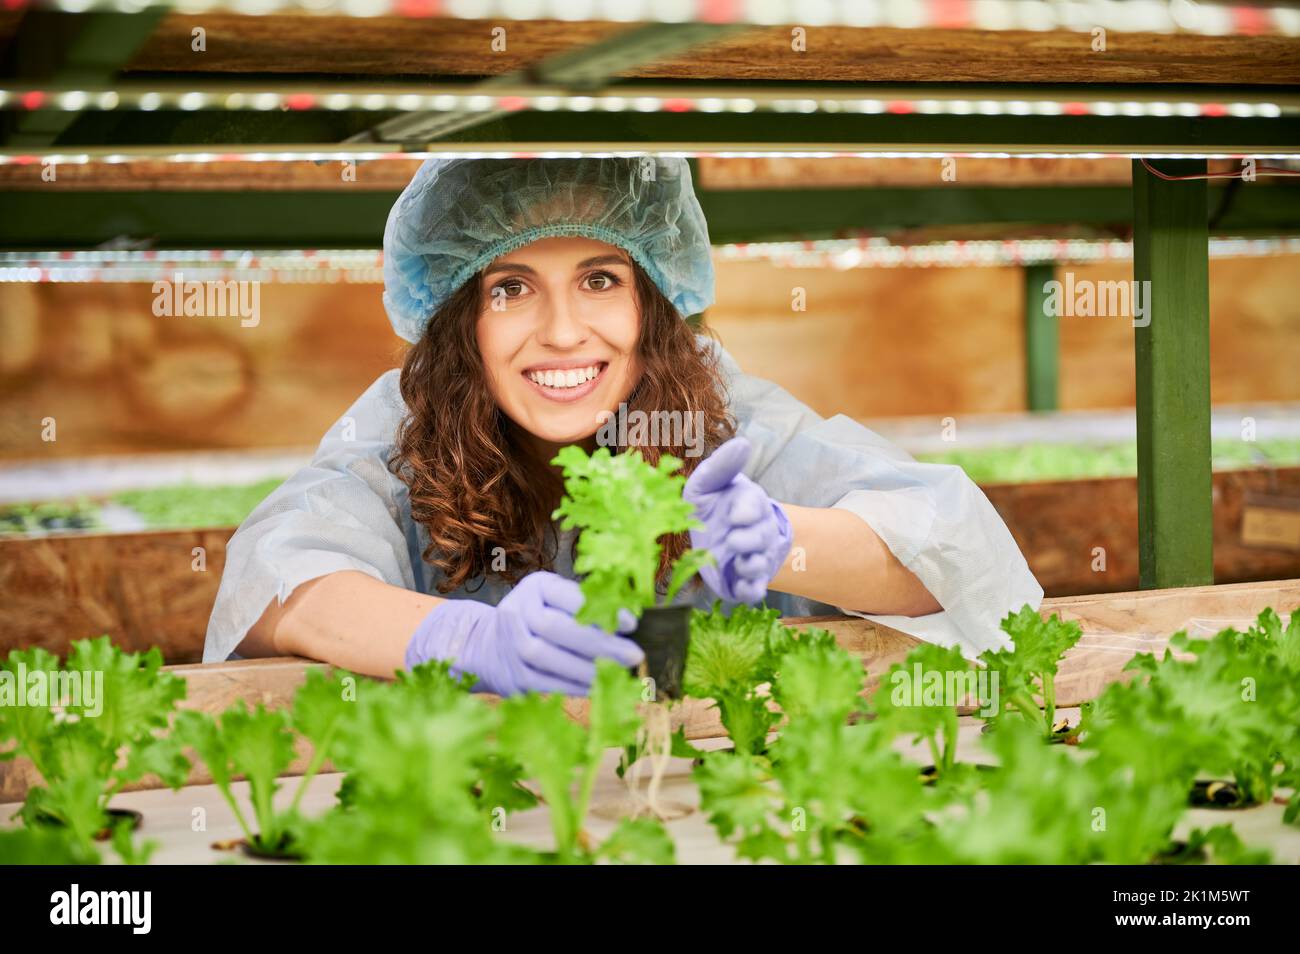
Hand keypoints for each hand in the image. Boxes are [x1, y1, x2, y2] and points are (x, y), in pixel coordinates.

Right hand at [403, 571, 643, 695]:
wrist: (489, 644)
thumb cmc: (539, 617)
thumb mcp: (557, 599)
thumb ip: (588, 605)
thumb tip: (630, 624)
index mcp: (535, 587)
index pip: (569, 596)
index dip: (601, 610)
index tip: (632, 624)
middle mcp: (517, 612)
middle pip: (559, 629)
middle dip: (601, 644)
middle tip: (634, 655)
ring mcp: (511, 646)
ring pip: (551, 659)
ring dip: (590, 669)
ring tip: (619, 673)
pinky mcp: (513, 677)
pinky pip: (548, 683)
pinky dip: (576, 687)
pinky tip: (600, 686)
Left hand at [684, 436, 792, 603]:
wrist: (715, 534)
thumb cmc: (712, 504)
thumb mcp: (709, 483)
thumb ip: (722, 465)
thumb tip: (743, 442)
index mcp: (749, 504)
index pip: (755, 505)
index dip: (747, 511)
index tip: (735, 514)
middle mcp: (757, 531)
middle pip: (761, 537)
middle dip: (748, 539)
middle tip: (732, 539)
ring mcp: (753, 557)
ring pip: (759, 563)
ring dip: (750, 565)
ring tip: (738, 562)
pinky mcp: (743, 581)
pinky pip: (753, 590)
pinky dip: (749, 590)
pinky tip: (739, 586)